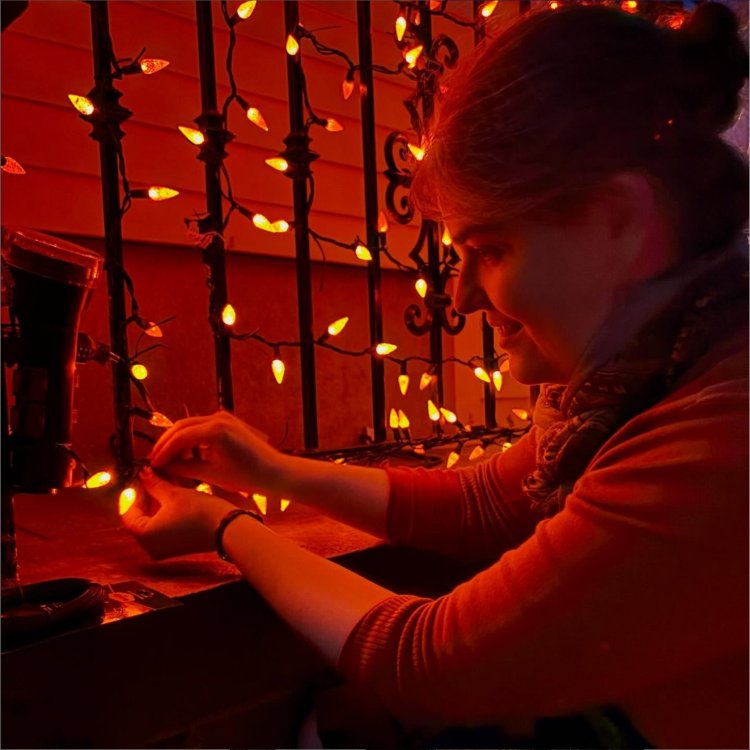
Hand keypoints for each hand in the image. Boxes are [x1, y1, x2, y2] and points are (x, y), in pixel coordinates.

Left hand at [121, 468, 232, 559]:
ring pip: (151, 522)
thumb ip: (154, 484)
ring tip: (163, 482)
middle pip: (139, 518)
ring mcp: (163, 549)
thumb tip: (143, 473)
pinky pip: (162, 528)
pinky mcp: (175, 547)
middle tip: (151, 477)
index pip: (128, 511)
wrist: (227, 528)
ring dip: (155, 502)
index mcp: (144, 535)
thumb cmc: (199, 511)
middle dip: (145, 496)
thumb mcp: (173, 493)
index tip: (140, 477)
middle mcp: (150, 547)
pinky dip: (164, 512)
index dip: (133, 492)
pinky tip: (172, 495)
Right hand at [148, 411, 287, 493]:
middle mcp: (218, 418)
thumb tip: (162, 468)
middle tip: (154, 460)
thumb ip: (184, 468)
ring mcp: (224, 418)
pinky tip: (185, 455)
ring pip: (191, 426)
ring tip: (168, 460)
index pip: (179, 437)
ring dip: (178, 441)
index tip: (152, 464)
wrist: (274, 472)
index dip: (163, 452)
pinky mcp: (228, 423)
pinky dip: (191, 440)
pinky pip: (202, 428)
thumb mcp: (211, 474)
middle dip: (166, 444)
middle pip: (181, 427)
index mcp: (215, 430)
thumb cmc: (247, 475)